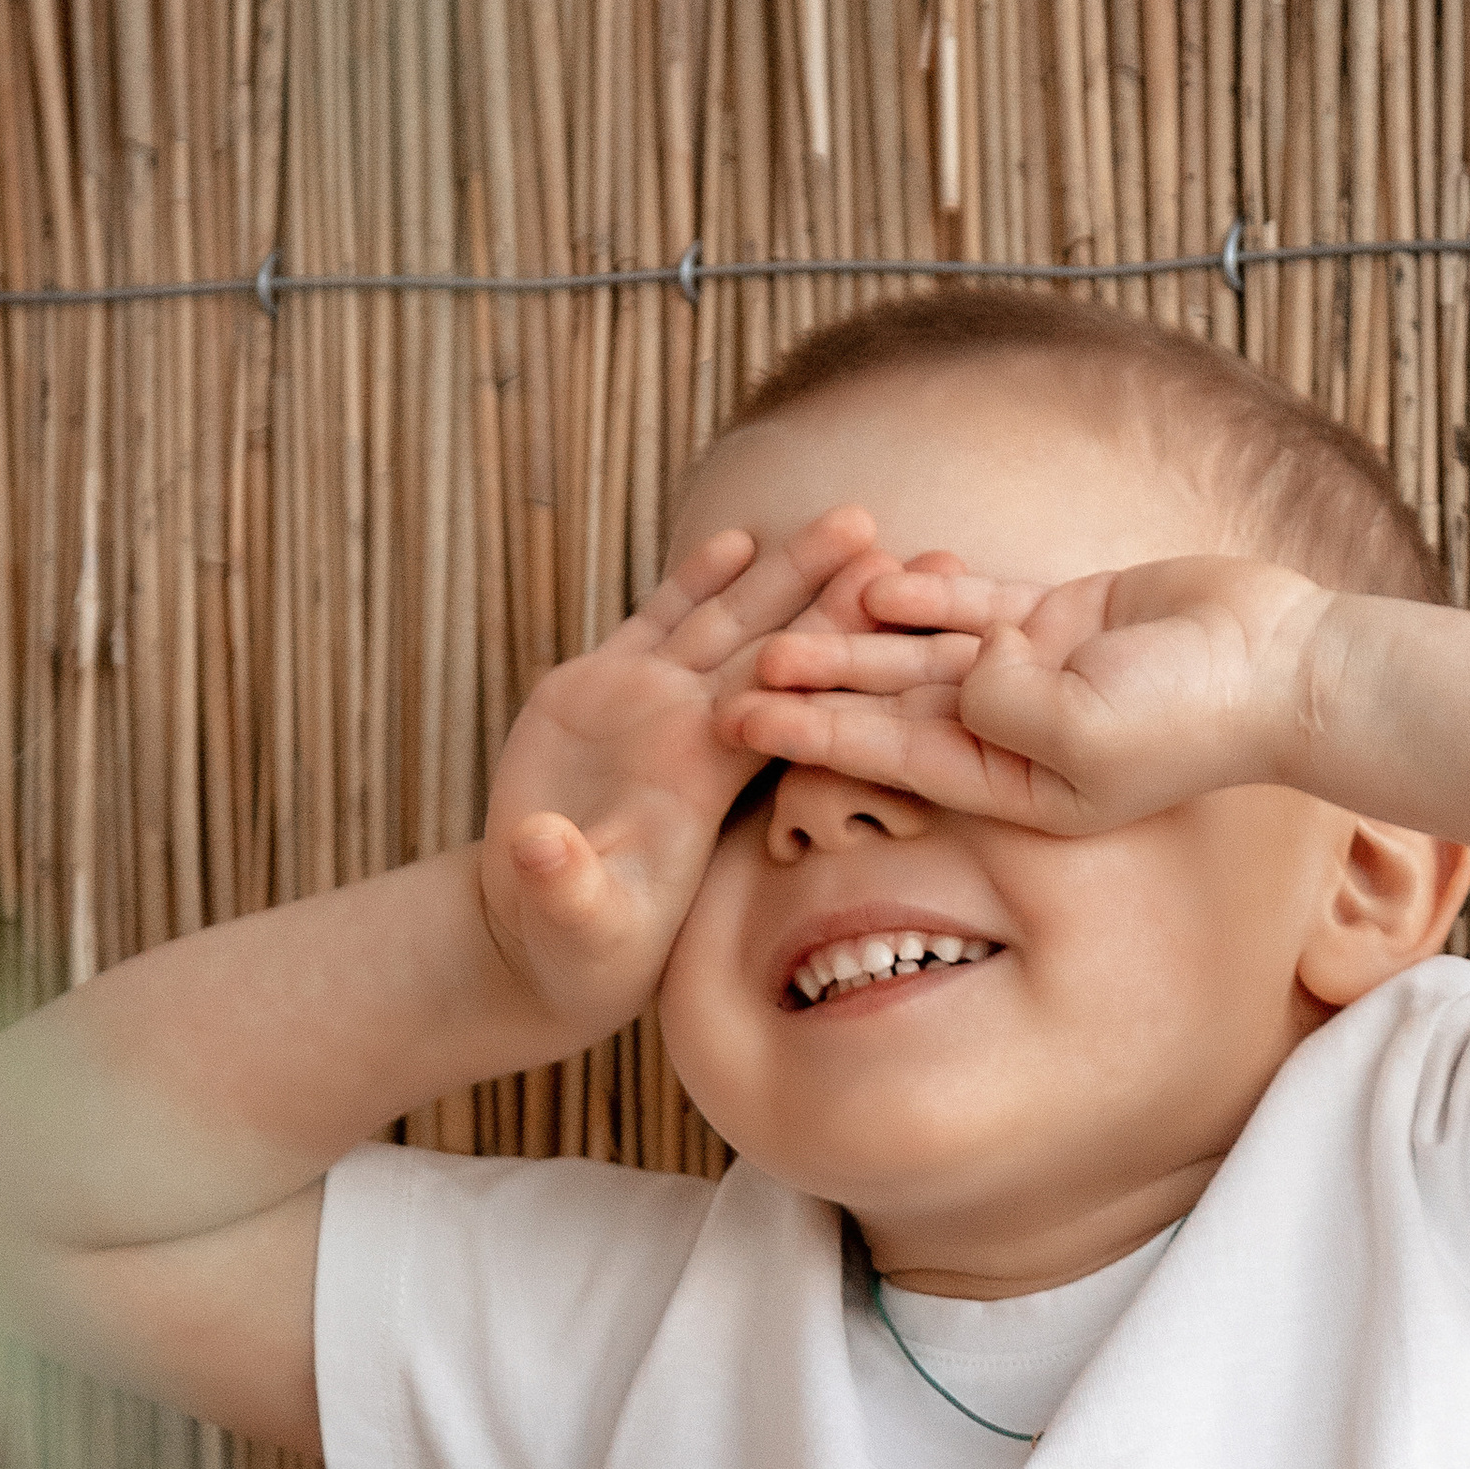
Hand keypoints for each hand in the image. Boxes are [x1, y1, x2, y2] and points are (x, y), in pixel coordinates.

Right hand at [481, 508, 894, 1020]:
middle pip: (789, 652)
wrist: (539, 932)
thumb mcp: (577, 924)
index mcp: (707, 782)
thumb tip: (539, 846)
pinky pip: (660, 625)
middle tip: (931, 552)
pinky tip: (737, 539)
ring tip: (854, 522)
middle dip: (850, 600)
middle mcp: (695, 735)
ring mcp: (652, 706)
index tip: (910, 620)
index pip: (795, 709)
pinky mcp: (599, 690)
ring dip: (792, 573)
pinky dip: (696, 583)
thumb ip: (565, 883)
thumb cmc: (579, 946)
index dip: (850, 660)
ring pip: (736, 623)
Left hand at [717, 554, 1335, 831]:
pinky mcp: (1062, 620)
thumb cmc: (1194, 715)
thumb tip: (962, 669)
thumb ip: (1008, 701)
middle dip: (818, 682)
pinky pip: (979, 604)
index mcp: (1015, 785)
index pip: (891, 754)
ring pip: (928, 650)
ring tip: (784, 615)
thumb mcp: (1086, 729)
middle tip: (730, 665)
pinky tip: (872, 575)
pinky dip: (931, 590)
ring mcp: (1037, 675)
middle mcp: (1017, 736)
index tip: (739, 717)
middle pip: (895, 704)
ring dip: (860, 632)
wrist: (1283, 663)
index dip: (812, 730)